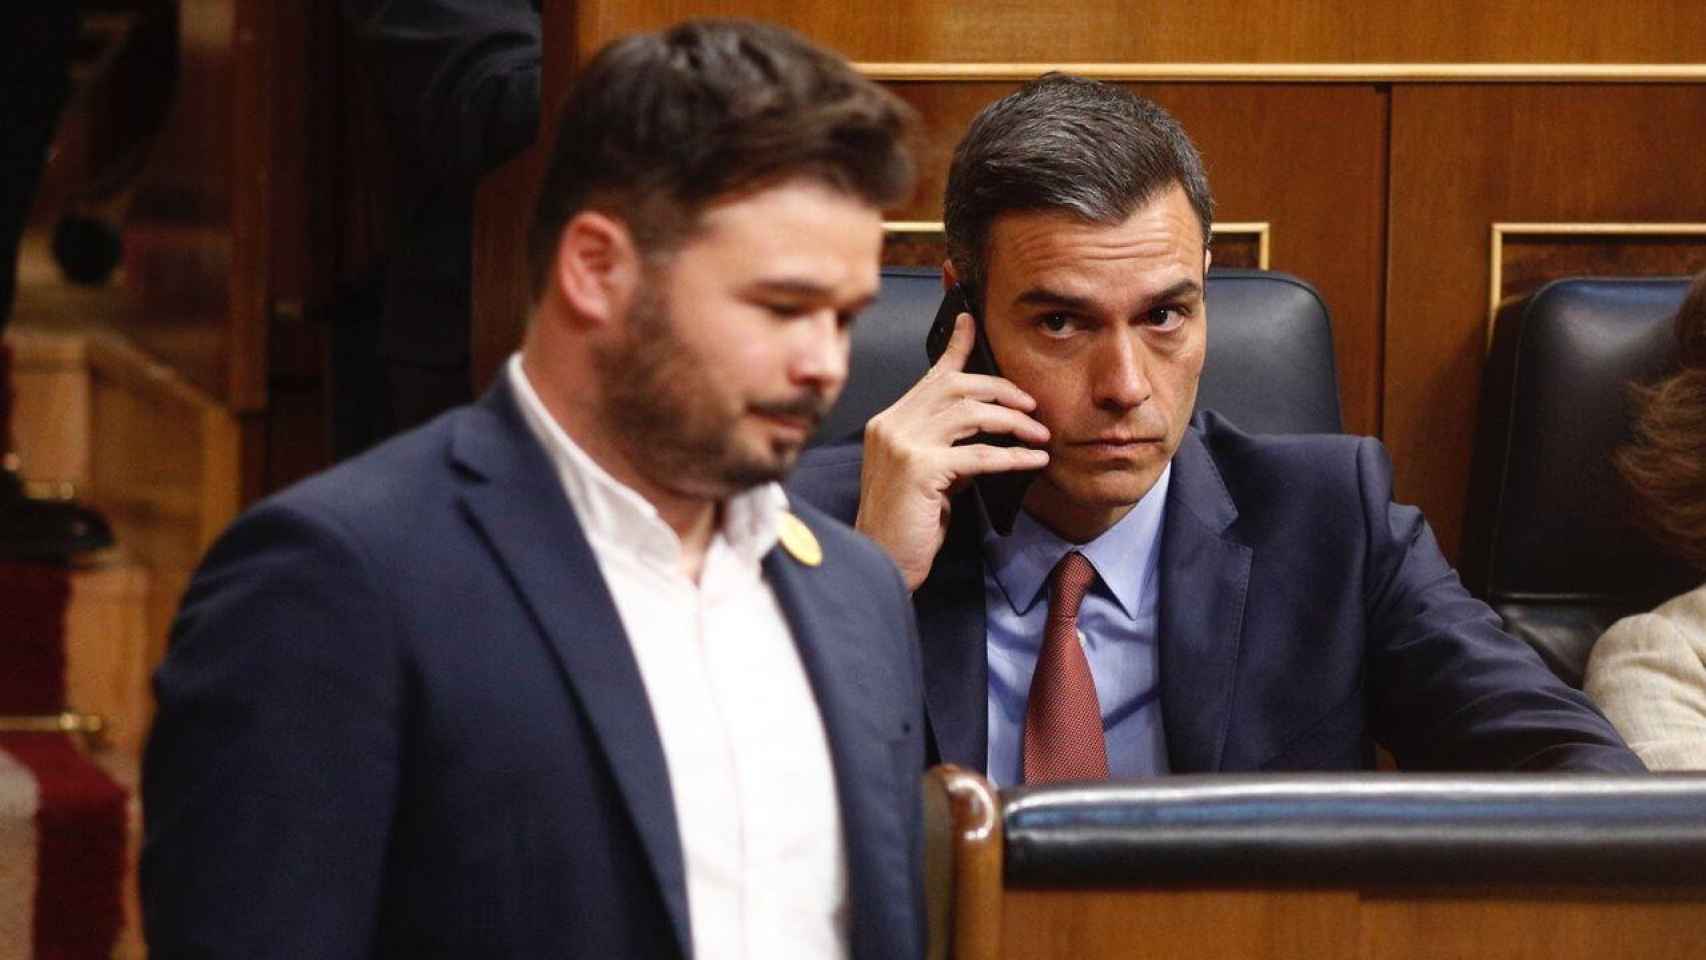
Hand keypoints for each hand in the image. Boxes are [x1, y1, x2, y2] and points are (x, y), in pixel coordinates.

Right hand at [855, 313, 1049, 589]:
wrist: (883, 562)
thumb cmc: (906, 526)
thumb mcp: (927, 477)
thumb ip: (946, 448)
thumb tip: (985, 435)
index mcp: (889, 422)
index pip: (930, 375)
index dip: (955, 346)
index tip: (971, 321)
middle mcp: (891, 425)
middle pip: (954, 385)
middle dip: (1000, 389)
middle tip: (1032, 405)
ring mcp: (902, 444)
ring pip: (970, 412)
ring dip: (1013, 420)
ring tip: (1040, 433)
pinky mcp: (919, 469)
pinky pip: (979, 454)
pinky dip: (1013, 455)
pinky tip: (1034, 460)